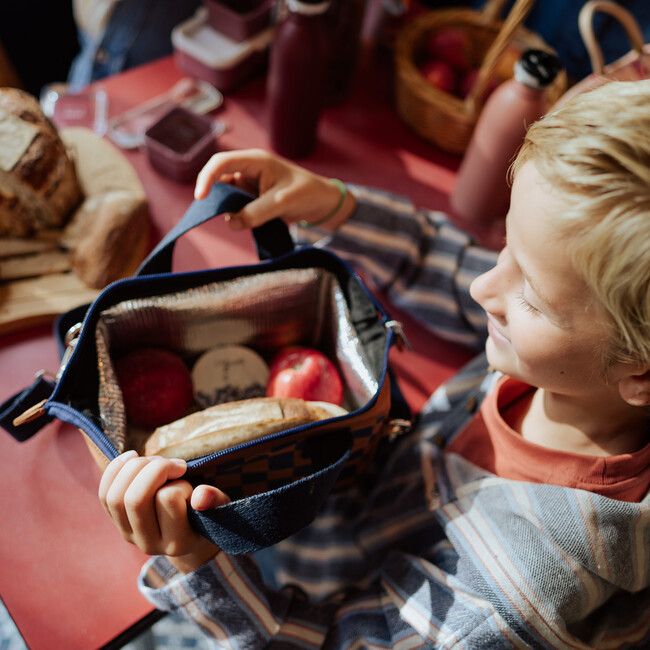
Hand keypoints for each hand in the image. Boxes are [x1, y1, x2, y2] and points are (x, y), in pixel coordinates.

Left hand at [99, 451, 229, 572]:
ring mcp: (129, 535)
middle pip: (135, 498)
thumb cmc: (207, 513)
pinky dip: (115, 469)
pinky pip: (105, 494)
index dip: (179, 483)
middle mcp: (149, 543)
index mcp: (178, 541)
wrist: (190, 532)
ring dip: (134, 469)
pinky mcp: (116, 523)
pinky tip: (132, 458)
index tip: (190, 484)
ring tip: (154, 462)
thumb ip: (215, 500)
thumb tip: (200, 496)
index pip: (168, 499)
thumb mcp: (220, 506)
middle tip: (172, 465)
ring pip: (116, 496)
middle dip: (153, 469)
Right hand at [194, 148, 354, 229]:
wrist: (322, 203)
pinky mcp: (251, 199)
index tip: (201, 198)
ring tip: (241, 220)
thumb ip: (256, 212)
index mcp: (255, 161)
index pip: (221, 162)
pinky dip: (235, 216)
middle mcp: (248, 170)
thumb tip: (230, 223)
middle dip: (215, 197)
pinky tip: (245, 223)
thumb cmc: (306, 193)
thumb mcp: (282, 202)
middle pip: (218, 178)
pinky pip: (235, 207)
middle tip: (218, 215)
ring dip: (227, 209)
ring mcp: (248, 185)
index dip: (207, 178)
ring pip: (225, 196)